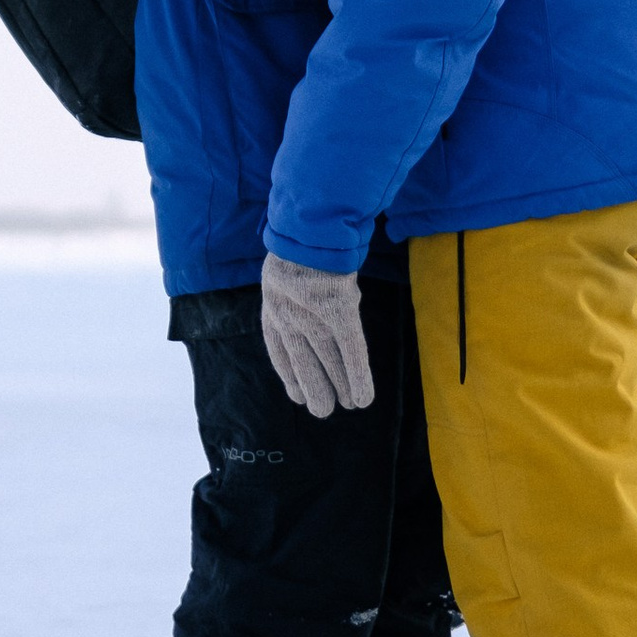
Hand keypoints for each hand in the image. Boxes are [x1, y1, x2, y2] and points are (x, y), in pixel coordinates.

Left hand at [259, 256, 373, 417]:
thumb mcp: (285, 265)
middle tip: (323, 411)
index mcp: (273, 306)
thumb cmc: (301, 240)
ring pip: (328, 361)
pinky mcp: (339, 312)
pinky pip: (351, 351)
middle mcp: (289, 317)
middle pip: (303, 361)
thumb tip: (301, 293)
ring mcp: (314, 316)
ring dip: (340, 386)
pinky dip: (358, 376)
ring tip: (348, 406)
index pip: (279, 351)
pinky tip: (364, 396)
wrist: (309, 224)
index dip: (289, 375)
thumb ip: (290, 286)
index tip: (296, 395)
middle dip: (315, 387)